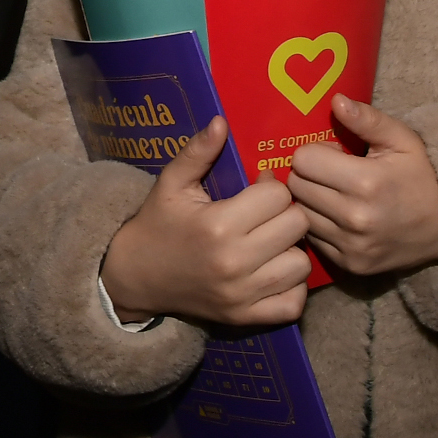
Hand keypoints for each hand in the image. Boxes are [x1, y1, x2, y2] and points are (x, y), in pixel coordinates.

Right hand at [101, 117, 311, 326]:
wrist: (136, 276)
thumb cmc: (158, 223)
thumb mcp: (172, 182)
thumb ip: (198, 151)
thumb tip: (221, 120)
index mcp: (218, 224)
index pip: (278, 196)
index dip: (270, 187)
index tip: (255, 188)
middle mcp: (234, 262)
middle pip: (296, 226)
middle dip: (285, 213)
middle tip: (266, 213)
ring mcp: (242, 294)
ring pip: (301, 265)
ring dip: (291, 249)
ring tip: (271, 242)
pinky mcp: (246, 317)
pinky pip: (293, 303)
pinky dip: (292, 287)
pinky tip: (274, 271)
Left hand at [287, 97, 437, 276]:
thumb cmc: (422, 176)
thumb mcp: (402, 140)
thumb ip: (367, 119)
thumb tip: (335, 100)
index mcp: (365, 182)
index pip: (304, 160)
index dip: (315, 151)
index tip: (334, 153)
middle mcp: (354, 218)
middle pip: (296, 187)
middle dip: (308, 174)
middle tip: (331, 172)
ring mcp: (351, 246)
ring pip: (300, 214)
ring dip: (310, 200)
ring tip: (334, 194)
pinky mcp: (350, 266)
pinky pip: (312, 239)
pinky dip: (319, 225)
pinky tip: (339, 216)